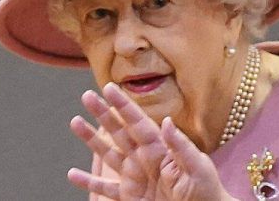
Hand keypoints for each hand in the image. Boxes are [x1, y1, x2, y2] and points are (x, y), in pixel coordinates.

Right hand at [67, 83, 233, 200]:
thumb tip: (167, 121)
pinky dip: (88, 182)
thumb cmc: (206, 191)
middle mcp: (144, 159)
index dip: (124, 105)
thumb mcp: (197, 167)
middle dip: (103, 113)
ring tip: (75, 121)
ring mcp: (135, 177)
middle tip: (87, 96)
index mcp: (160, 148)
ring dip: (91, 139)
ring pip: (108, 154)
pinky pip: (104, 189)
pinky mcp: (129, 196)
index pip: (138, 122)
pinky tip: (72, 174)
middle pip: (119, 131)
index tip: (110, 87)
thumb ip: (181, 146)